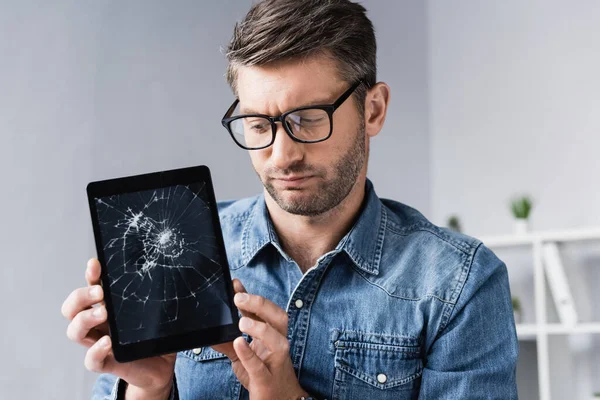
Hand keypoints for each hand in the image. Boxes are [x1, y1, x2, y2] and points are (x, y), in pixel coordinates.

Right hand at [61, 258, 175, 397]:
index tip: (95, 264)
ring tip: (103, 313)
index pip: (91, 287)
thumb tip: (169, 270)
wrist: (163, 365)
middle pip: (72, 308)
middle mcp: (99, 324)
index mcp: (109, 306)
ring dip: (84, 319)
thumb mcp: (157, 311)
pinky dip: (95, 351)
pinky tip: (107, 342)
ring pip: (75, 331)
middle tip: (100, 292)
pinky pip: (91, 360)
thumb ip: (158, 294)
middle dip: (80, 297)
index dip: (90, 275)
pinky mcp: (108, 363)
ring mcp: (100, 343)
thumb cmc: (156, 335)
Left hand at [215, 279, 308, 399]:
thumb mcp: (243, 358)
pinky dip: (249, 354)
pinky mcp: (267, 381)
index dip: (251, 297)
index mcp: (272, 337)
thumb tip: (213, 331)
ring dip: (260, 328)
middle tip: (238, 298)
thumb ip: (230, 343)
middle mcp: (278, 346)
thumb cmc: (263, 378)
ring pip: (277, 341)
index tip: (235, 284)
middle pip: (278, 318)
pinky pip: (260, 366)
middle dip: (260, 305)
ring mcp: (275, 363)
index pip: (264, 311)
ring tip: (242, 322)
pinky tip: (238, 344)